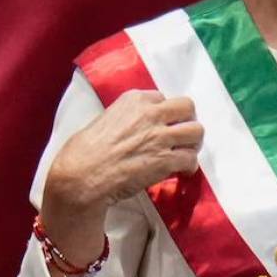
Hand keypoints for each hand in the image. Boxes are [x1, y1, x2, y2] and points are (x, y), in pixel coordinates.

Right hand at [49, 90, 203, 207]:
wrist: (81, 177)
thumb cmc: (83, 152)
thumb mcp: (105, 119)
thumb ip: (128, 117)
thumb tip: (138, 128)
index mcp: (134, 100)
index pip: (163, 98)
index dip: (164, 114)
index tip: (162, 125)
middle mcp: (151, 113)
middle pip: (187, 107)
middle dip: (187, 121)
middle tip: (182, 136)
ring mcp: (160, 136)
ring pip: (196, 131)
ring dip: (192, 143)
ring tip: (185, 153)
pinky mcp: (165, 160)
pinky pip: (191, 159)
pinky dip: (189, 167)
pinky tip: (182, 172)